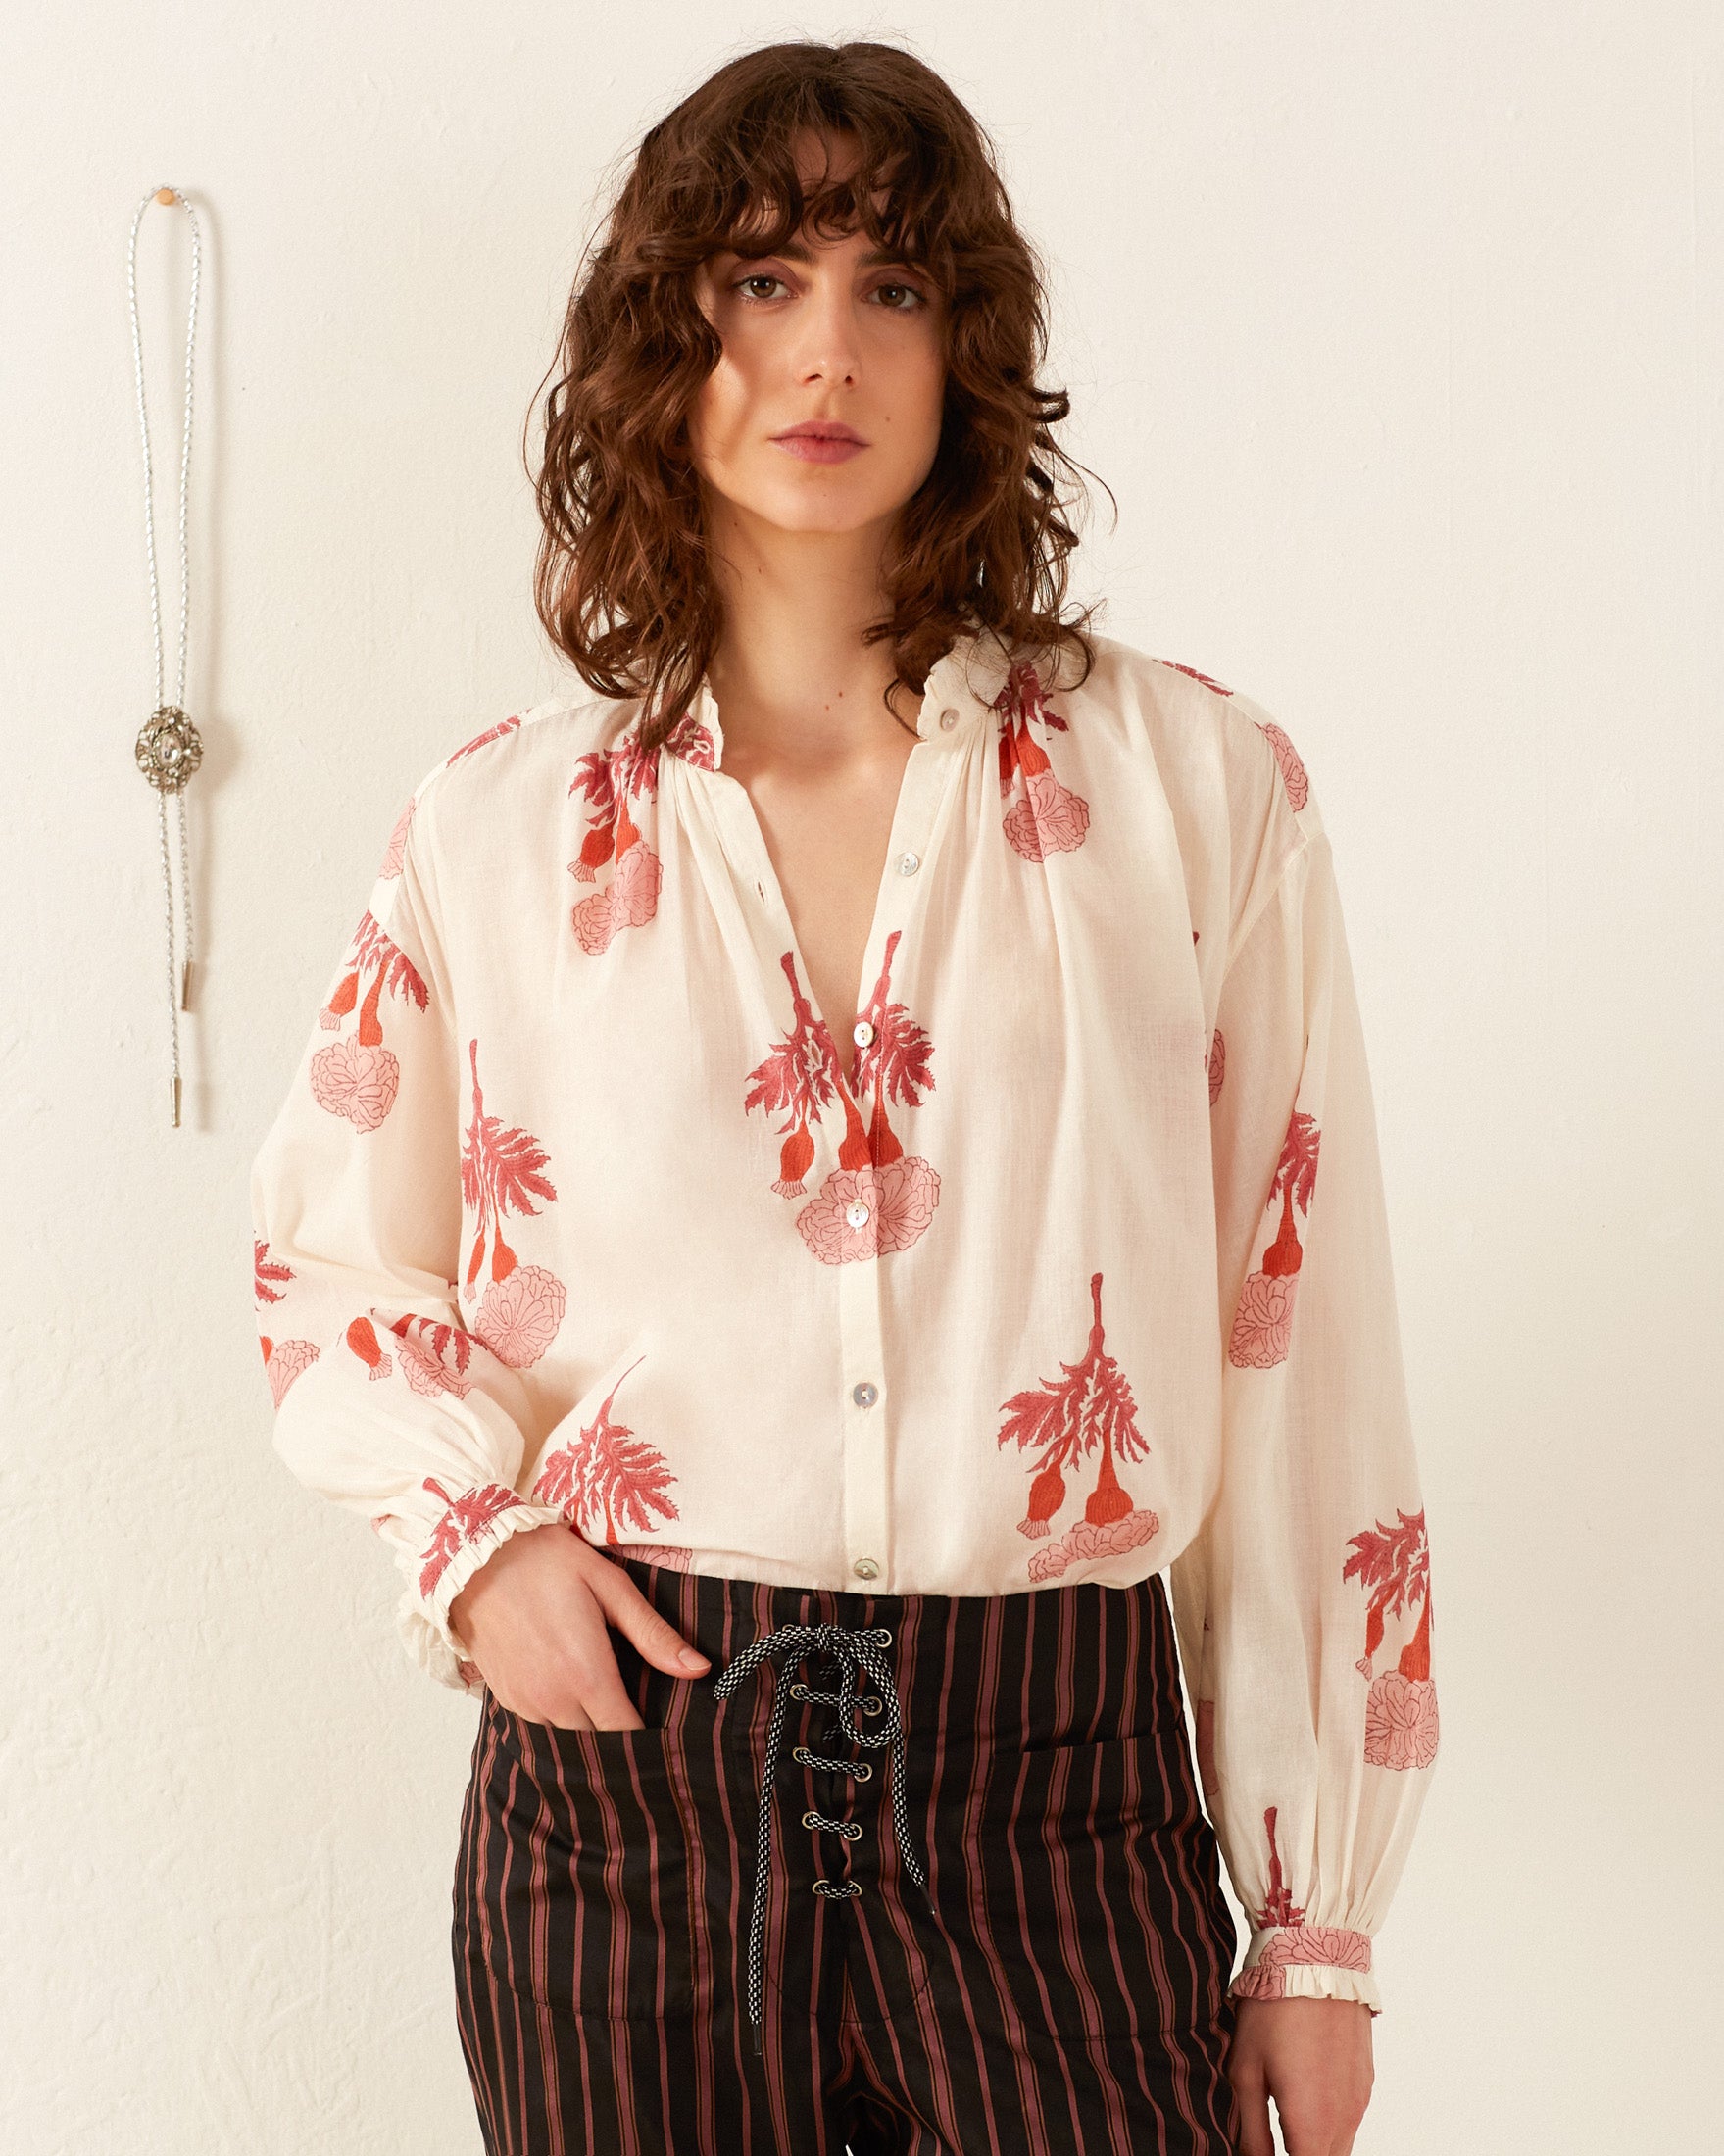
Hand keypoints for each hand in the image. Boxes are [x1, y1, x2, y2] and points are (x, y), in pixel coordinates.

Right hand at [447, 1522, 709, 1728]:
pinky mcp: (506, 1699)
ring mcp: (525, 1703)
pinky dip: (562, 1721)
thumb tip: (699, 1669)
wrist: (478, 1556)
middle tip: (642, 1717)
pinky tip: (574, 1695)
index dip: (649, 1740)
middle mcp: (553, 1699)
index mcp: (586, 1674)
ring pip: (569, 1740)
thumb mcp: (611, 1586)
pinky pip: (542, 1727)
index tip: (667, 1733)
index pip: (626, 1735)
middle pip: (599, 1745)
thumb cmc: (549, 1563)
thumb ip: (654, 1635)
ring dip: (591, 1731)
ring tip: (611, 1706)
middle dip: (622, 1738)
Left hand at [1229, 1996, 1373, 2154]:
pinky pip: (1349, 2119)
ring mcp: (1359, 2100)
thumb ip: (1251, 2132)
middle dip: (1298, 2152)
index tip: (1265, 2149)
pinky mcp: (1366, 2080)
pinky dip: (1328, 2120)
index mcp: (1312, 2126)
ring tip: (1284, 2111)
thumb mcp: (1245, 2072)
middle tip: (1273, 2134)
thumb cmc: (1273, 2012)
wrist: (1315, 1958)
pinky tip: (1305, 2089)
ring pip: (1339, 2146)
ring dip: (1314, 2141)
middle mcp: (1344, 2120)